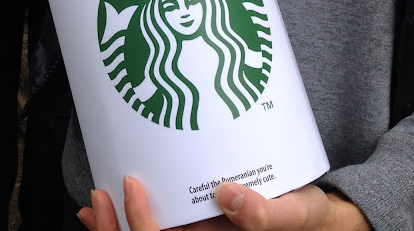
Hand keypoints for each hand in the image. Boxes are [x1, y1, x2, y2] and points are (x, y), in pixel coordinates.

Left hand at [77, 177, 370, 230]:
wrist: (318, 224)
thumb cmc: (309, 220)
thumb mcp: (298, 213)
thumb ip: (268, 214)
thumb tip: (229, 196)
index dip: (143, 225)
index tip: (132, 186)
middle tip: (96, 202)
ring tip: (95, 208)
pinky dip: (127, 228)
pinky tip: (109, 214)